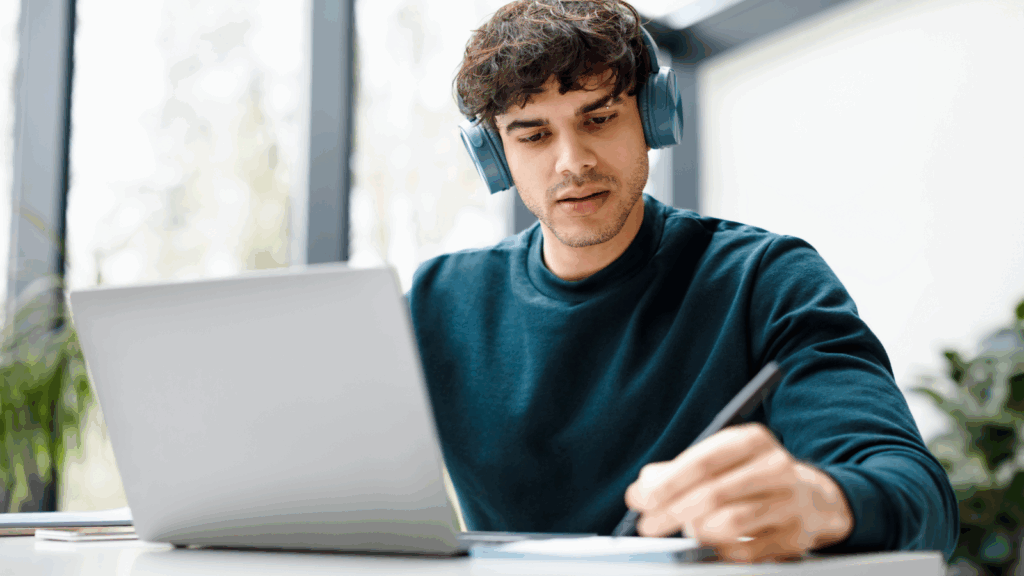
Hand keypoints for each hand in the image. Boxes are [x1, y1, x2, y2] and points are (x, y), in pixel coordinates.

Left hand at [623, 423, 853, 562]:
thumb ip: (674, 472)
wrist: (813, 498)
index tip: (640, 501)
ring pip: (731, 523)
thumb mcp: (718, 461)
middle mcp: (775, 467)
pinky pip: (748, 551)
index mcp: (752, 440)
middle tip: (648, 526)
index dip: (668, 483)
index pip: (703, 462)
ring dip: (698, 530)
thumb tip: (639, 492)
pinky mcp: (795, 536)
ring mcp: (790, 502)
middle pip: (714, 493)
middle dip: (673, 512)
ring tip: (686, 530)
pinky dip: (721, 550)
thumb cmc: (749, 476)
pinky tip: (711, 545)